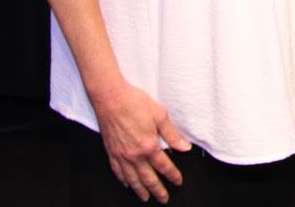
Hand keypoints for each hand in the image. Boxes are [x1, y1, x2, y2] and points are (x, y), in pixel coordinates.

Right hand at [91, 79, 189, 202]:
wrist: (110, 98)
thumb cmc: (135, 103)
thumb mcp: (160, 115)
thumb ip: (172, 134)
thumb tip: (184, 147)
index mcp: (149, 146)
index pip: (164, 166)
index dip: (172, 175)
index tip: (178, 182)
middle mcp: (134, 155)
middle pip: (148, 178)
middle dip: (157, 190)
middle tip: (163, 199)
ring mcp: (121, 155)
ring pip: (132, 179)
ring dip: (140, 190)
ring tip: (146, 197)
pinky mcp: (111, 152)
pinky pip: (117, 171)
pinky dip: (123, 180)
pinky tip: (127, 184)